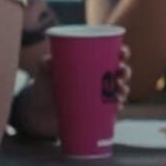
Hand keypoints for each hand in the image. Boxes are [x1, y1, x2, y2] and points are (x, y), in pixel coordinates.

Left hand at [10, 45, 129, 140]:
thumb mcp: (44, 73)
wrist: (39, 112)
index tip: (123, 53)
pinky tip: (118, 105)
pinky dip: (118, 106)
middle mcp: (99, 78)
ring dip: (124, 89)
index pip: (112, 55)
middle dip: (125, 71)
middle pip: (120, 72)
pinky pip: (113, 108)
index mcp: (92, 64)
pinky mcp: (98, 110)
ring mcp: (99, 95)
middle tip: (120, 72)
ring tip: (119, 90)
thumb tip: (49, 61)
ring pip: (120, 90)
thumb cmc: (45, 87)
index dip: (122, 53)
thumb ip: (45, 64)